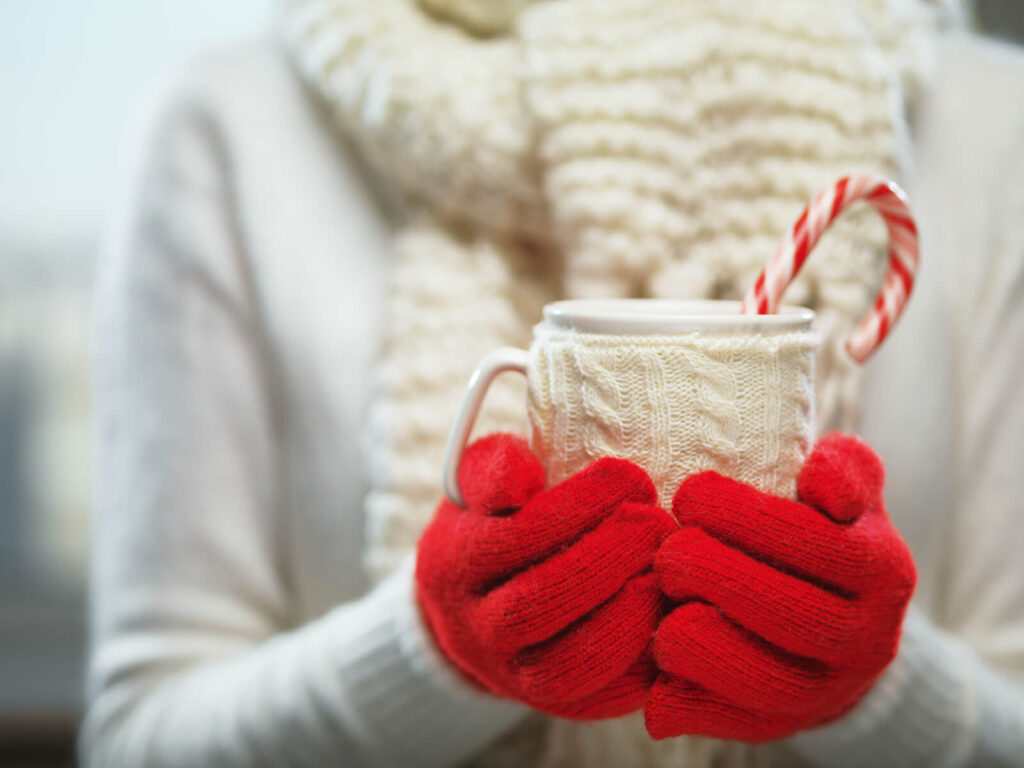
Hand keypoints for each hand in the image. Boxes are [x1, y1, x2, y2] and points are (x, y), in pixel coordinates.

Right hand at [416, 434, 675, 718]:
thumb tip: (524, 477)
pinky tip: (668, 618)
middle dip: (609, 559)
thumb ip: (496, 468)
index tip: (629, 477)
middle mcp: (475, 627)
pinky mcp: (551, 704)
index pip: (516, 536)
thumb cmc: (491, 524)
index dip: (577, 506)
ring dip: (626, 617)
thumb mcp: (478, 485)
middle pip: (540, 602)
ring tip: (664, 572)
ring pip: (567, 664)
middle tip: (658, 523)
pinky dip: (638, 665)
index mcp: (455, 564)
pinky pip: (597, 698)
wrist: (470, 606)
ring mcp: (511, 675)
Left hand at [645, 433, 916, 741]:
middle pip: (786, 611)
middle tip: (667, 547)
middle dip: (712, 572)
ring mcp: (828, 691)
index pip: (817, 543)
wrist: (840, 636)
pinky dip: (689, 702)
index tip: (690, 492)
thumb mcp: (851, 497)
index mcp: (882, 570)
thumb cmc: (824, 540)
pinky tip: (655, 673)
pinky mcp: (785, 727)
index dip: (746, 518)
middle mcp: (868, 638)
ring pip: (763, 679)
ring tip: (662, 598)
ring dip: (698, 638)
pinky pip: (734, 723)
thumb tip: (819, 478)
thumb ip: (846, 468)